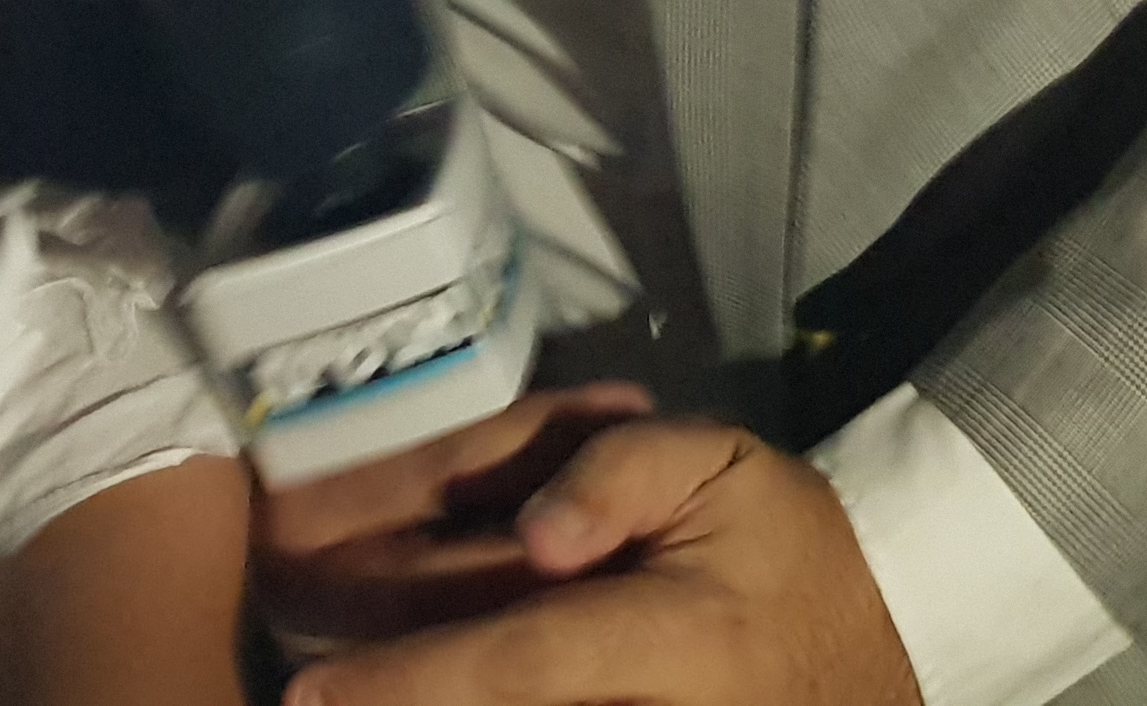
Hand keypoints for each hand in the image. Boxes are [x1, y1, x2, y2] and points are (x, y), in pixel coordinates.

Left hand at [286, 419, 919, 705]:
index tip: (309, 692)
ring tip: (334, 657)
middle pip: (495, 704)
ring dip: (413, 680)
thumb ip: (622, 472)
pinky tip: (398, 672)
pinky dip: (452, 686)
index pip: (521, 659)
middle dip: (389, 680)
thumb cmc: (777, 549)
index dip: (410, 679)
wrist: (854, 663)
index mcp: (676, 633)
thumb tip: (538, 533)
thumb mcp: (722, 464)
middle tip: (292, 662)